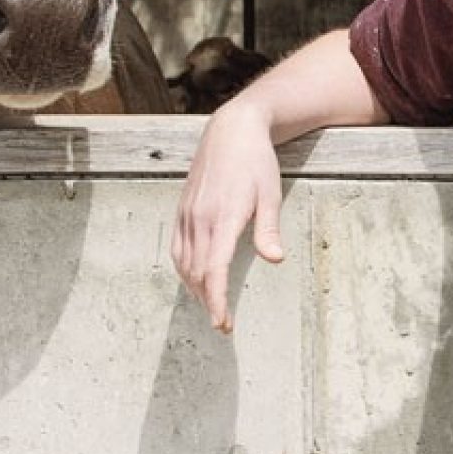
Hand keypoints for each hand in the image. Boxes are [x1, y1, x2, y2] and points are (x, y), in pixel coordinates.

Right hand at [171, 101, 285, 331]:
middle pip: (197, 273)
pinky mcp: (182, 210)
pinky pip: (178, 248)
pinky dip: (185, 269)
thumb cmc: (256, 162)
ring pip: (184, 263)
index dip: (216, 300)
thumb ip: (268, 230)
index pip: (215, 269)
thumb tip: (274, 260)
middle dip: (208, 301)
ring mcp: (188, 214)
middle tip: (223, 323)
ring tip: (211, 305)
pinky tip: (196, 277)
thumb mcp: (270, 194)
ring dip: (196, 288)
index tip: (221, 323)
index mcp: (223, 217)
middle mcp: (200, 218)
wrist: (231, 130)